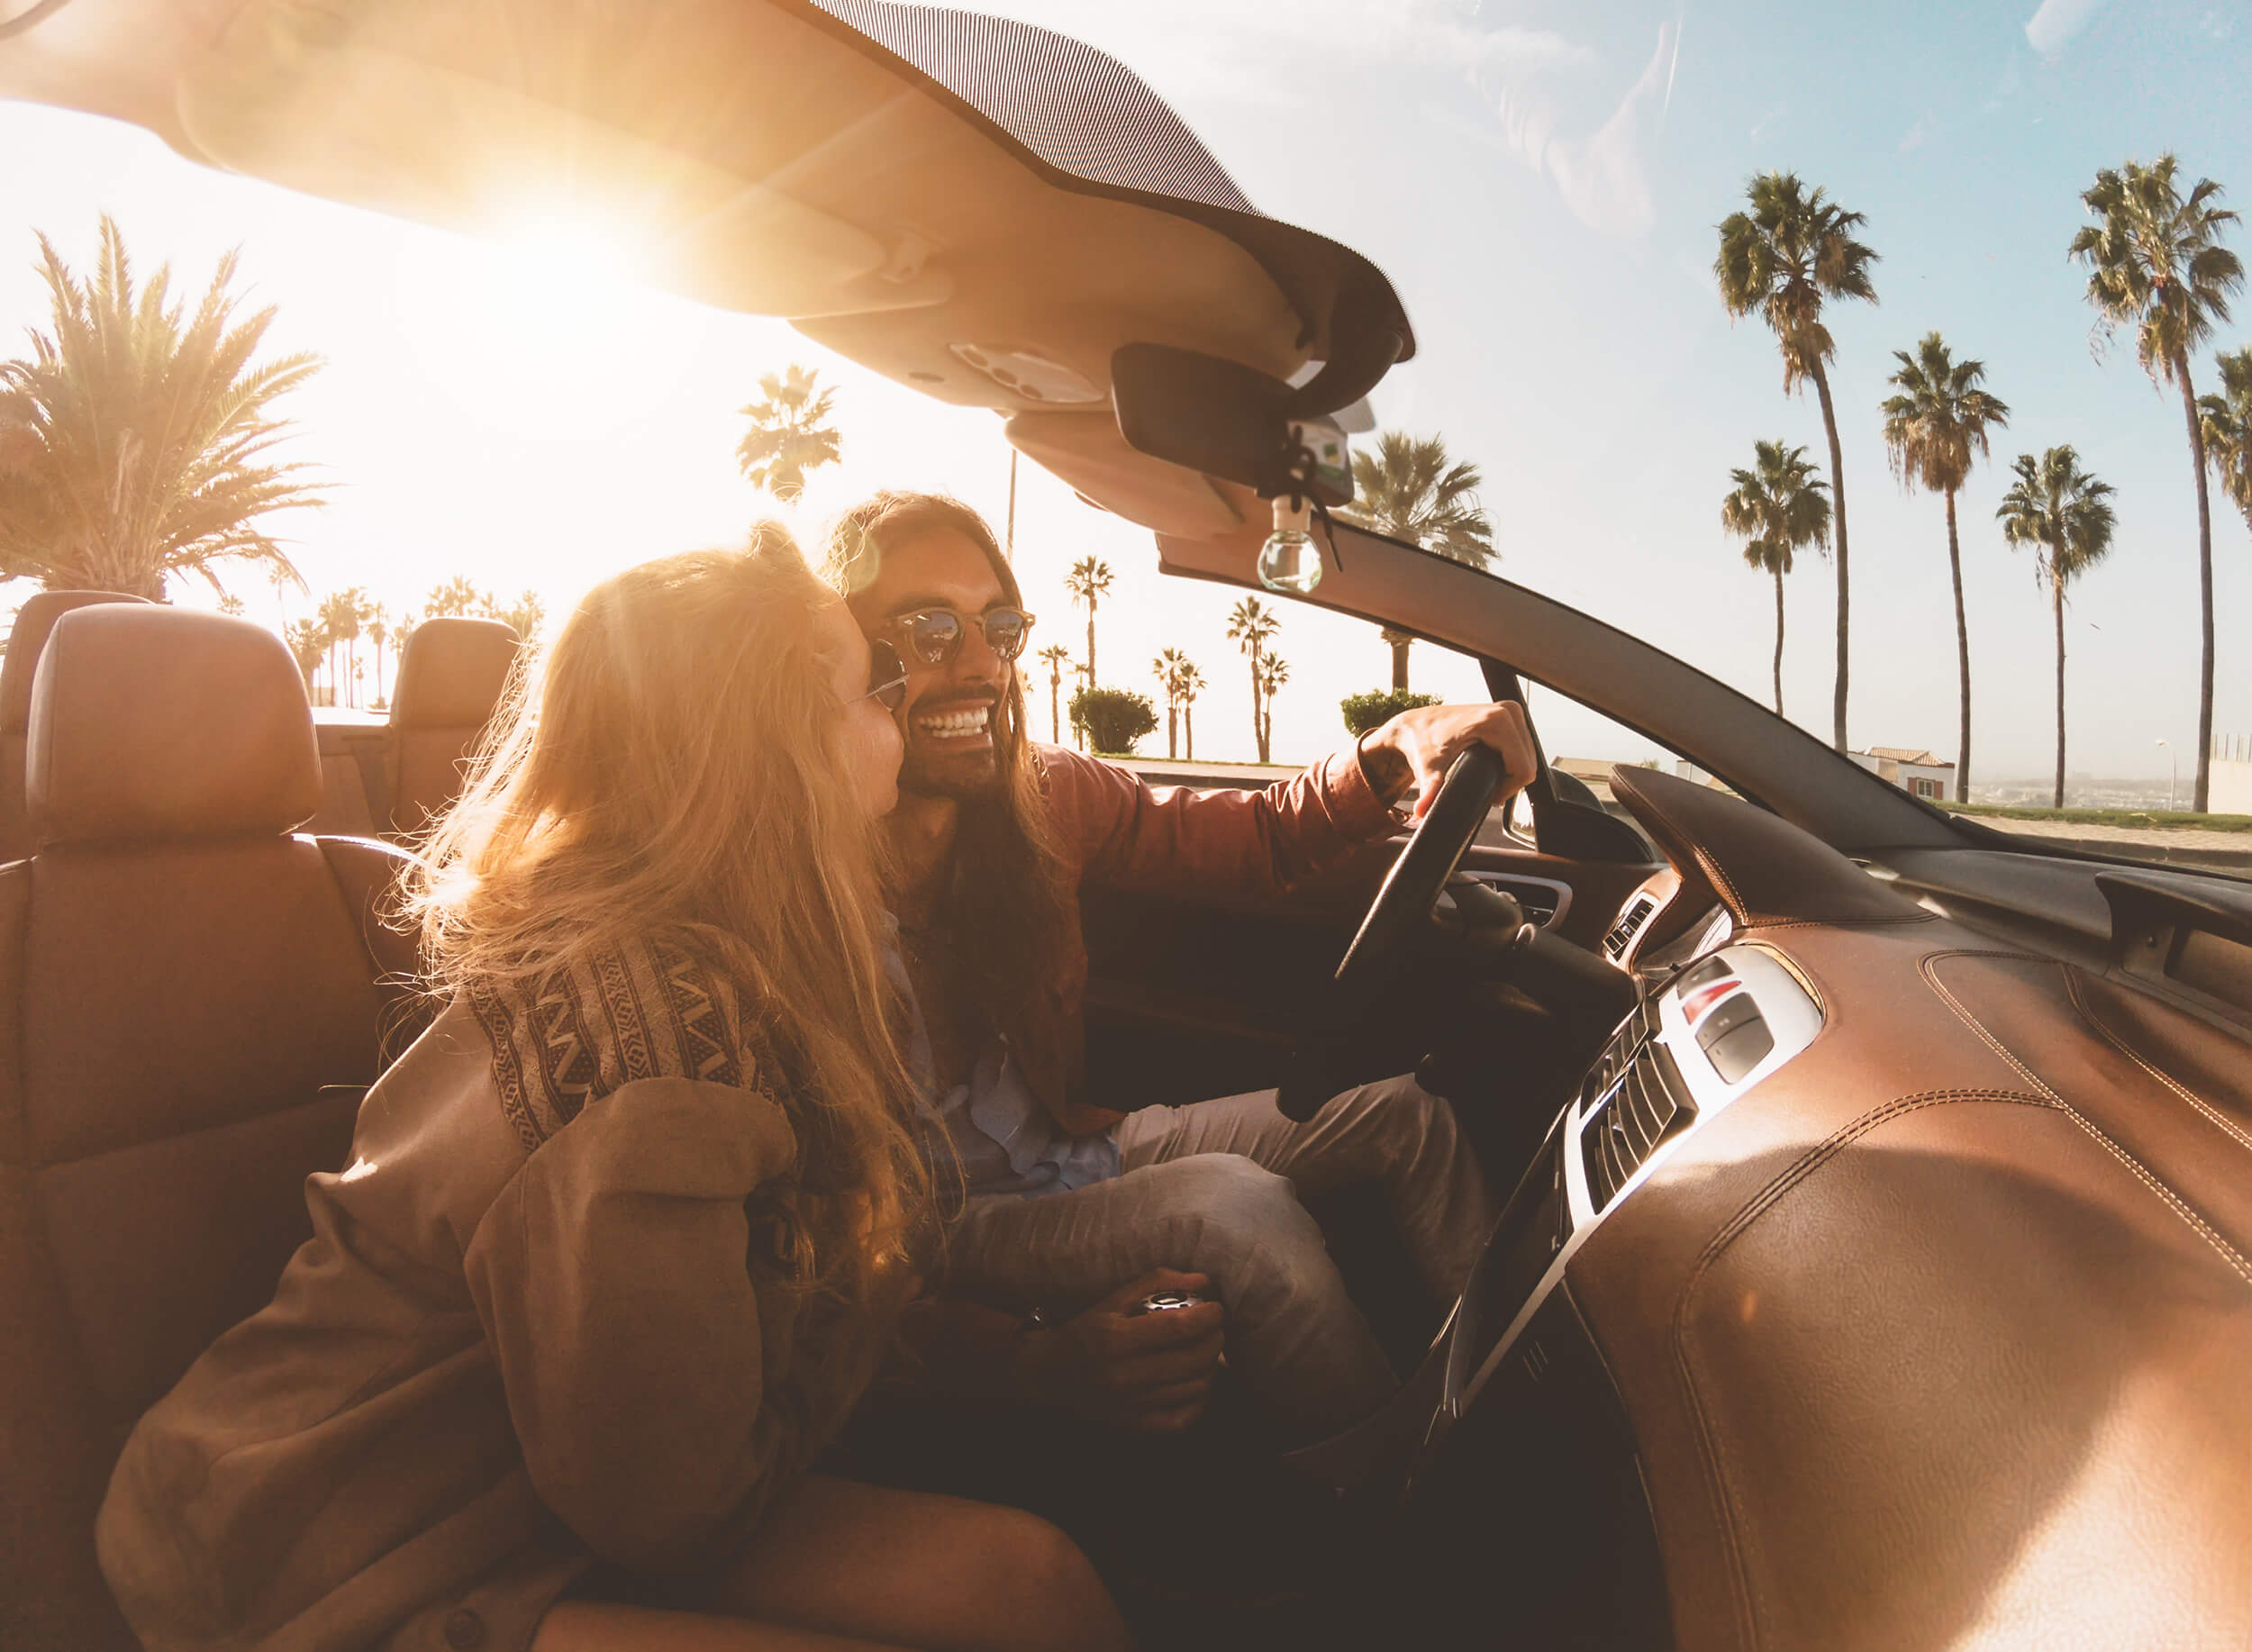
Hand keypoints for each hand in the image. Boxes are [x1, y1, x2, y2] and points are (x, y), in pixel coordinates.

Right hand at [1015, 1269, 1224, 1432]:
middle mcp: (1124, 1375)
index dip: (1208, 1316)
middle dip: (1215, 1338)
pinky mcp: (1137, 1426)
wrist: (1050, 1376)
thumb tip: (1204, 1280)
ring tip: (1206, 1350)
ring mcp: (1132, 1405)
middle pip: (1193, 1359)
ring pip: (1196, 1387)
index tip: (1217, 1307)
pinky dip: (1201, 1398)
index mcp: (1115, 1337)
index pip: (1179, 1327)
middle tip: (1215, 1327)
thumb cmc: (1086, 1331)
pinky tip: (1195, 1380)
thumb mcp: (1113, 1299)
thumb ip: (1157, 1283)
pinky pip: (1186, 1416)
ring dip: (1211, 1365)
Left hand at [1362, 701, 1537, 819]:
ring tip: (1487, 779)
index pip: (1523, 768)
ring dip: (1513, 773)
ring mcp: (1510, 711)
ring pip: (1528, 755)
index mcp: (1496, 721)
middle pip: (1528, 762)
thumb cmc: (1421, 740)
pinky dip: (1513, 761)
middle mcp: (1508, 711)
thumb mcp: (1428, 766)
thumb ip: (1430, 788)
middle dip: (1510, 782)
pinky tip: (1494, 767)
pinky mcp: (1509, 714)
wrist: (1415, 723)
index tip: (1488, 797)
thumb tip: (1422, 811)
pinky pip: (1523, 746)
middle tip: (1485, 790)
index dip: (1509, 789)